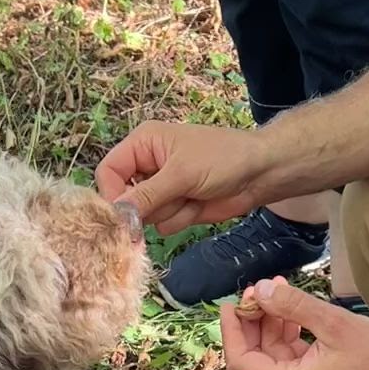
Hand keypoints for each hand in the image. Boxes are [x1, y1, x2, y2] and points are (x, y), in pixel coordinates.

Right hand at [94, 120, 261, 233]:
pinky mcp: (174, 208)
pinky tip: (197, 205)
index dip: (112, 194)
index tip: (124, 214)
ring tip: (191, 196)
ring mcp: (160, 189)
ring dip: (168, 212)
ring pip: (144, 215)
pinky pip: (161, 225)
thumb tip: (116, 214)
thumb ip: (147, 195)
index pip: (108, 171)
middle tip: (172, 199)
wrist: (259, 174)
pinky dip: (180, 219)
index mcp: (142, 143)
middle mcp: (146, 165)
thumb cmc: (222, 159)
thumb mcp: (182, 174)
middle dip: (146, 206)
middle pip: (124, 198)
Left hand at [219, 278, 368, 369]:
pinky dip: (288, 334)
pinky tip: (294, 309)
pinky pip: (291, 358)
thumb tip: (261, 290)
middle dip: (253, 321)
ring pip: (273, 355)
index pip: (242, 362)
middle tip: (260, 288)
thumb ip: (294, 306)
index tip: (231, 303)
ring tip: (278, 289)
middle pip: (256, 357)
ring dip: (271, 323)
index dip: (232, 332)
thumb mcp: (335, 323)